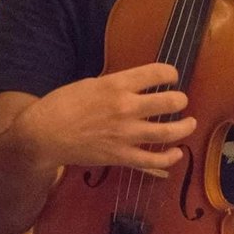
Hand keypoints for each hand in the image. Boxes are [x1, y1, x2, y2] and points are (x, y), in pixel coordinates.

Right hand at [14, 63, 195, 170]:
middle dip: (180, 100)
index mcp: (116, 84)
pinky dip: (170, 158)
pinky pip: (154, 160)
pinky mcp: (122, 156)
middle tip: (180, 101)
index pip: (157, 73)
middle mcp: (126, 107)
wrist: (44, 135)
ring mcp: (126, 134)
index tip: (172, 75)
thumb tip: (134, 86)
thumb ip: (115, 85)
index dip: (170, 73)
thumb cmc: (62, 104)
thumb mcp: (90, 84)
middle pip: (170, 102)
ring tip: (190, 123)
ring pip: (169, 132)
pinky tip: (176, 153)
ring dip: (185, 127)